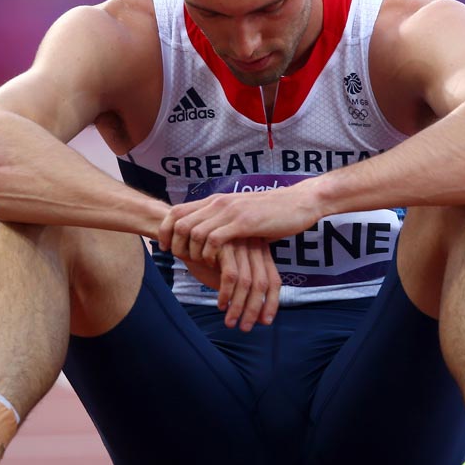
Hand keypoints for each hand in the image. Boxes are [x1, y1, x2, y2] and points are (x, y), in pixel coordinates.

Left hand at [159, 187, 317, 265]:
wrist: (299, 203)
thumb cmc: (271, 212)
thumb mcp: (239, 213)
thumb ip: (222, 220)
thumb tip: (204, 234)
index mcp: (215, 200)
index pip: (176, 211)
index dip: (165, 230)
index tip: (166, 248)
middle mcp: (218, 203)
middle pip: (179, 223)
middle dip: (174, 244)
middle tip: (180, 260)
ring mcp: (230, 211)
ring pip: (193, 232)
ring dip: (192, 252)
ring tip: (199, 264)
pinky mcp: (243, 223)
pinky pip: (214, 239)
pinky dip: (209, 254)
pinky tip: (216, 264)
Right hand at [182, 238, 281, 330]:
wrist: (182, 230)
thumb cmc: (206, 254)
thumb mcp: (227, 269)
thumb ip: (240, 287)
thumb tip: (255, 316)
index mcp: (260, 251)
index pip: (274, 281)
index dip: (271, 303)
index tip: (264, 322)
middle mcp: (254, 246)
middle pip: (263, 284)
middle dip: (254, 310)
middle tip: (245, 328)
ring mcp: (239, 244)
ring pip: (247, 282)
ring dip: (239, 307)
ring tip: (230, 323)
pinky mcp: (225, 244)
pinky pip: (230, 276)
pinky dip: (227, 294)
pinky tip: (221, 305)